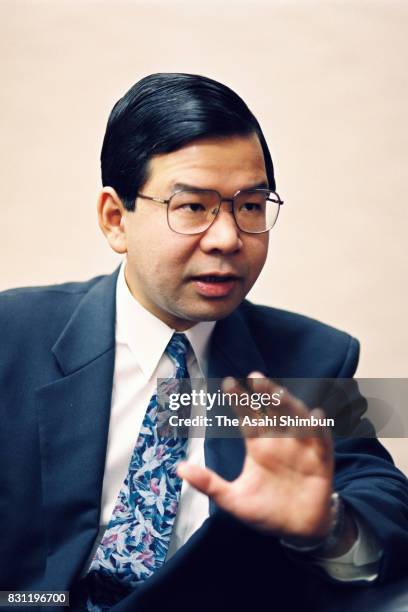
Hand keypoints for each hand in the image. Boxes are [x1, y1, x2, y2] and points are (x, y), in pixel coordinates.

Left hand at [178, 373, 334, 540]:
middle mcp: (280, 440)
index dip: (239, 400)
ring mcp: (301, 448)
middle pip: (273, 411)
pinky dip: (319, 428)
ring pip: (296, 419)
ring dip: (289, 405)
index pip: (248, 416)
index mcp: (259, 445)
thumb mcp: (234, 500)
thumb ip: (209, 484)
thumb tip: (179, 468)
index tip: (228, 383)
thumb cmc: (266, 511)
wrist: (297, 532)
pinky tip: (316, 415)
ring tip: (278, 394)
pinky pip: (322, 440)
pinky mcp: (321, 460)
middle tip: (256, 378)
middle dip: (265, 394)